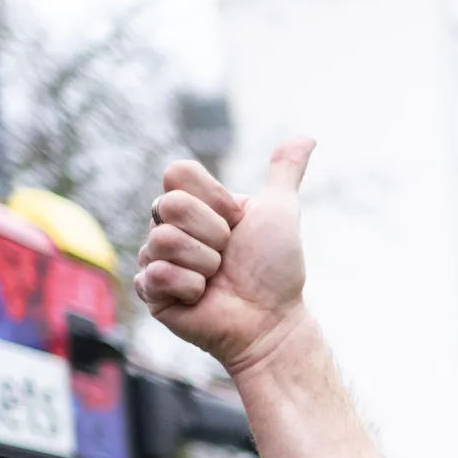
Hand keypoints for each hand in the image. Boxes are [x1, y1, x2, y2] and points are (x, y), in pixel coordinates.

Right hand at [136, 139, 316, 376]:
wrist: (272, 320)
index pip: (178, 173)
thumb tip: (307, 136)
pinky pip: (157, 274)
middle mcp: (168, 227)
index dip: (215, 200)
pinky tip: (203, 298)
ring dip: (205, 263)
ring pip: (163, 239)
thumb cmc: (276, 271)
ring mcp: (156, 258)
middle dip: (213, 234)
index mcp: (193, 204)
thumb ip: (284, 171)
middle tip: (229, 256)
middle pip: (169, 205)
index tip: (237, 224)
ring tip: (218, 279)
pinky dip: (190, 287)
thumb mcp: (279, 211)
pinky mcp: (150, 291)